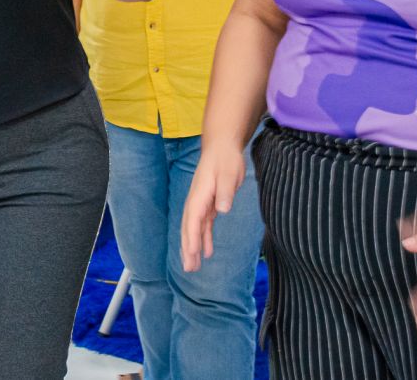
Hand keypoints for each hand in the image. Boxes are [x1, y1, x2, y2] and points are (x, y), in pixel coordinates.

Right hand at [180, 141, 245, 272]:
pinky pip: (204, 225)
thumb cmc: (225, 159)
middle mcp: (197, 201)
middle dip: (188, 248)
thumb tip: (222, 210)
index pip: (193, 220)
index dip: (191, 237)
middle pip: (189, 228)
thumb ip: (225, 191)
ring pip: (195, 229)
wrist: (222, 148)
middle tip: (188, 268)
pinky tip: (207, 252)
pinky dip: (204, 239)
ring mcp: (202, 204)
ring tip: (193, 267)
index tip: (191, 253)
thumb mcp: (228, 173)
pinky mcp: (209, 204)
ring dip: (194, 247)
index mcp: (199, 195)